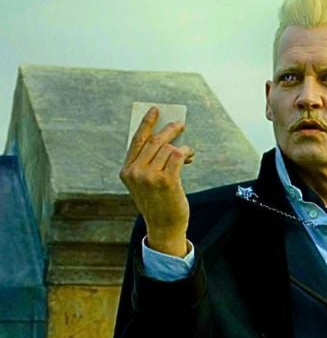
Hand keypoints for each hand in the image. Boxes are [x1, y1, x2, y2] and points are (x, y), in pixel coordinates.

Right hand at [119, 107, 194, 256]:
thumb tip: (170, 138)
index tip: (155, 110)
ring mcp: (149, 177)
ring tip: (187, 153)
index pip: (136, 140)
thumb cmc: (158, 201)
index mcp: (126, 171)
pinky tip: (189, 157)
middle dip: (169, 130)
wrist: (164, 226)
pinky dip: (186, 152)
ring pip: (169, 148)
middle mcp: (135, 172)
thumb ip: (152, 161)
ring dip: (181, 147)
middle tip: (180, 124)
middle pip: (155, 141)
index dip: (146, 123)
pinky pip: (178, 155)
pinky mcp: (166, 181)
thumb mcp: (147, 181)